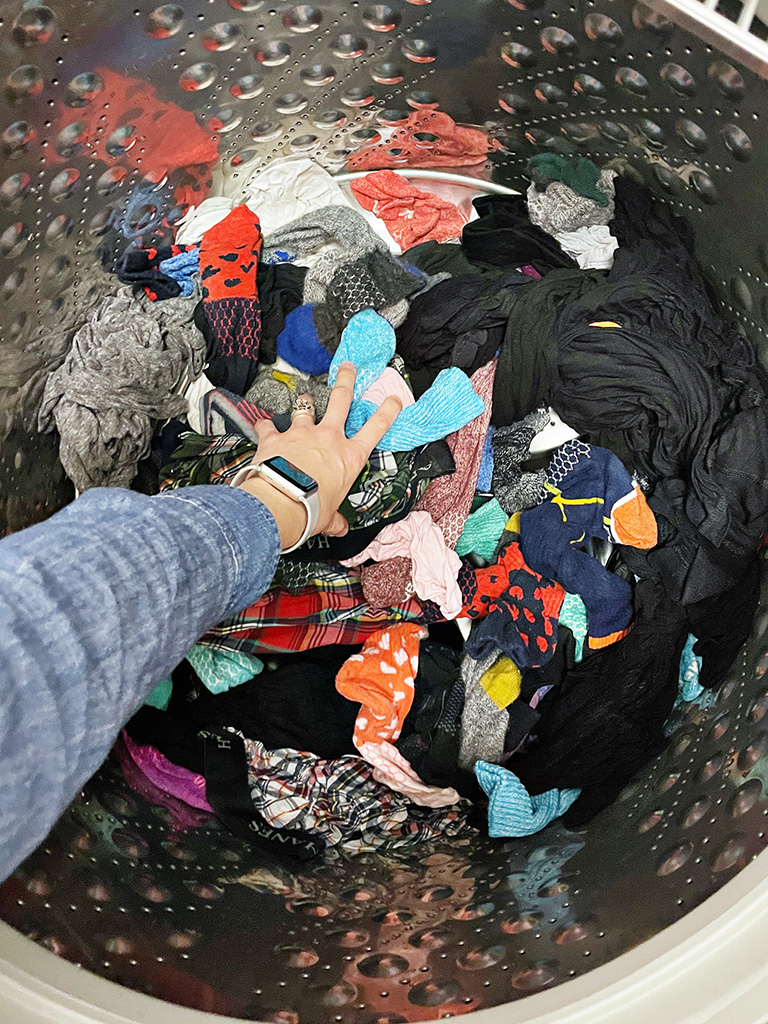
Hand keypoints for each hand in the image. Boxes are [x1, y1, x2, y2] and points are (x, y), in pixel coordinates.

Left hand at [237, 363, 401, 548]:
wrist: (282, 502)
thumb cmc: (311, 509)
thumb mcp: (329, 516)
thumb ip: (334, 519)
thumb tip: (339, 528)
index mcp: (349, 457)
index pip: (375, 429)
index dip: (387, 412)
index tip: (393, 400)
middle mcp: (328, 438)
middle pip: (342, 401)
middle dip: (347, 382)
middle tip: (348, 368)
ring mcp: (302, 433)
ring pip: (306, 407)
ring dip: (305, 401)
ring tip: (305, 396)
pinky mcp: (276, 436)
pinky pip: (269, 425)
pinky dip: (266, 425)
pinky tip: (263, 424)